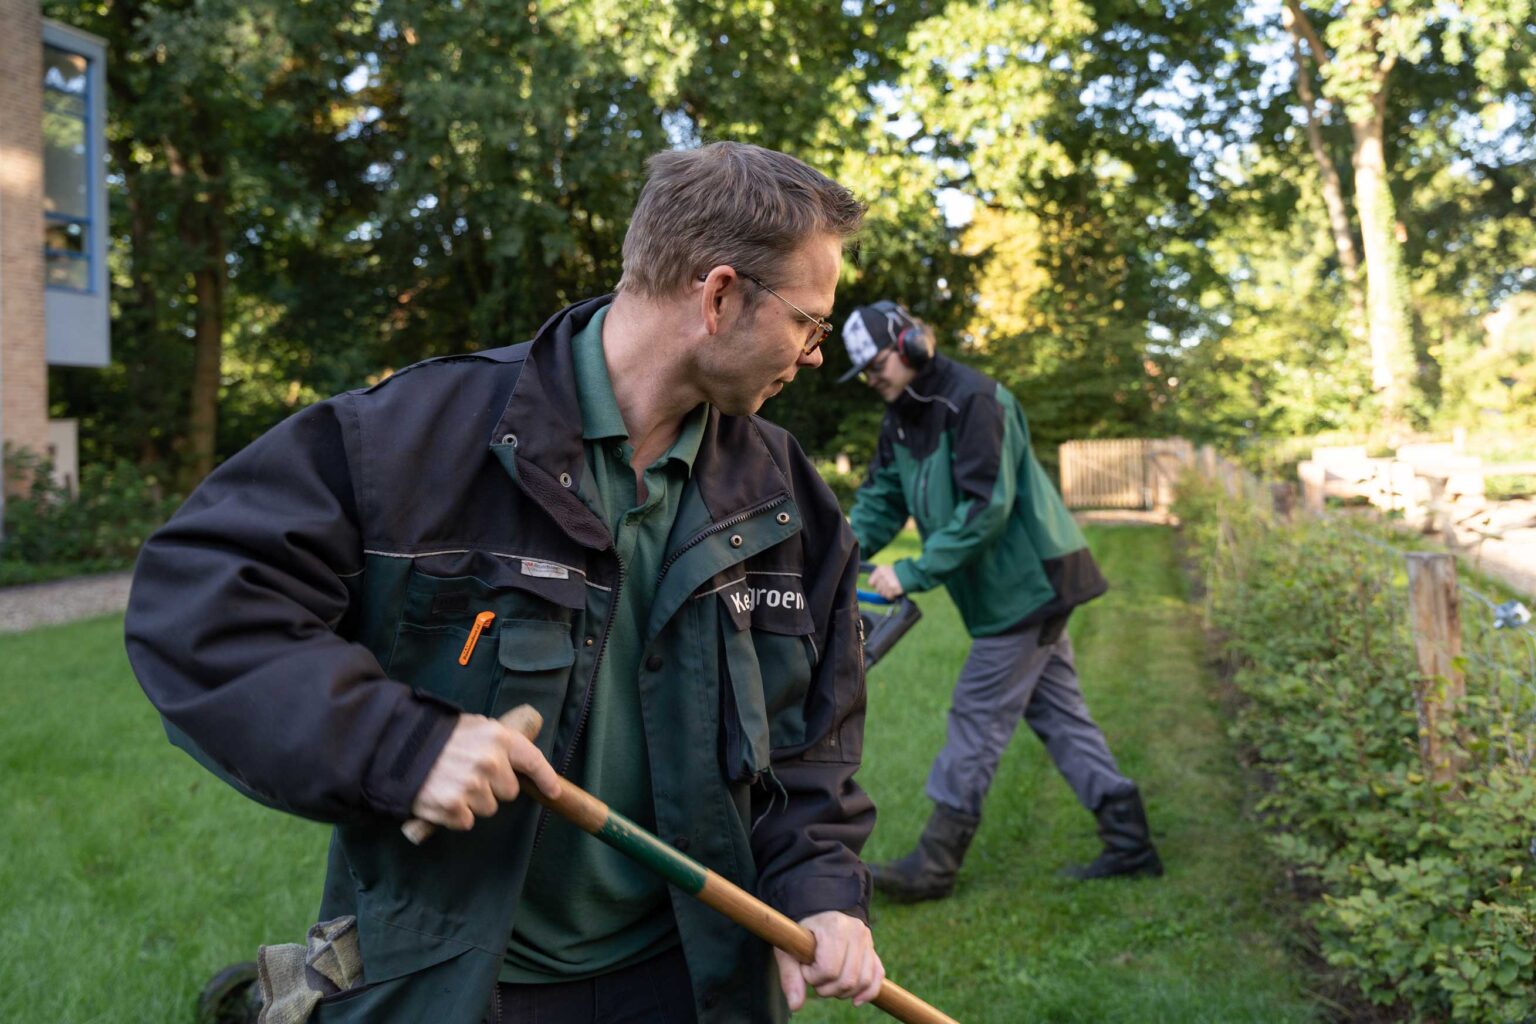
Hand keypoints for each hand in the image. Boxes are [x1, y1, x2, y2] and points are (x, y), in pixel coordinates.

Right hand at [408, 713, 561, 830]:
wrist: (395, 749)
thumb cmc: (436, 737)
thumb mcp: (472, 727)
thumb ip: (497, 744)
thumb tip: (519, 764)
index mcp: (498, 738)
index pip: (532, 760)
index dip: (546, 778)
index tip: (554, 791)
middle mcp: (490, 762)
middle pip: (509, 791)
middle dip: (494, 788)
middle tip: (469, 774)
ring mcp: (473, 786)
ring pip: (488, 808)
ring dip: (473, 801)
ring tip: (452, 783)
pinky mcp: (455, 808)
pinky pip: (467, 821)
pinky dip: (456, 814)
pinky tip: (442, 797)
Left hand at [774, 911, 883, 1011]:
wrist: (820, 914)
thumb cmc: (802, 934)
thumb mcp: (789, 949)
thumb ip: (790, 976)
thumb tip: (796, 1006)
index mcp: (833, 927)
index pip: (828, 969)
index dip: (813, 977)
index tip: (805, 968)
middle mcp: (855, 931)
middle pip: (847, 979)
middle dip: (828, 989)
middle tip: (816, 979)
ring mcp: (867, 940)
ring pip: (863, 981)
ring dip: (844, 993)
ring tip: (829, 983)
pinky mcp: (873, 950)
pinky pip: (877, 977)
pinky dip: (868, 992)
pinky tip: (855, 1000)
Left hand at [867, 564, 904, 600]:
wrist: (910, 574)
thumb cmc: (897, 573)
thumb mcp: (887, 570)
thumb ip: (879, 577)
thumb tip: (872, 586)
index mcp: (880, 570)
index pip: (871, 583)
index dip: (876, 585)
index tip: (881, 585)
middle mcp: (882, 575)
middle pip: (877, 589)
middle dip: (883, 590)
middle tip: (890, 586)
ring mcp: (887, 582)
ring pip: (883, 594)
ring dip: (888, 593)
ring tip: (893, 589)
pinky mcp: (893, 588)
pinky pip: (889, 596)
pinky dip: (892, 596)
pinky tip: (896, 592)